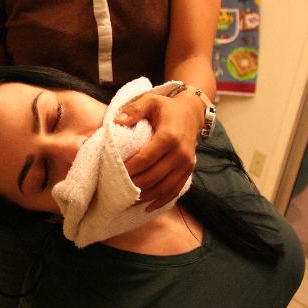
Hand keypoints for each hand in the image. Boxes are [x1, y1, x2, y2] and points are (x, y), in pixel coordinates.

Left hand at [114, 90, 202, 210]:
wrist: (192, 113)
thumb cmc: (167, 107)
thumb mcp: (150, 101)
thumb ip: (133, 110)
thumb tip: (116, 121)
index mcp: (169, 136)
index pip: (145, 159)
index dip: (129, 169)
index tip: (115, 172)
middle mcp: (180, 153)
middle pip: (153, 176)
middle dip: (134, 184)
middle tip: (117, 187)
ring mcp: (186, 164)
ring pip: (164, 187)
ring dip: (145, 196)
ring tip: (128, 199)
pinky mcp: (188, 171)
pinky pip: (175, 191)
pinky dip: (161, 201)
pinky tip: (148, 207)